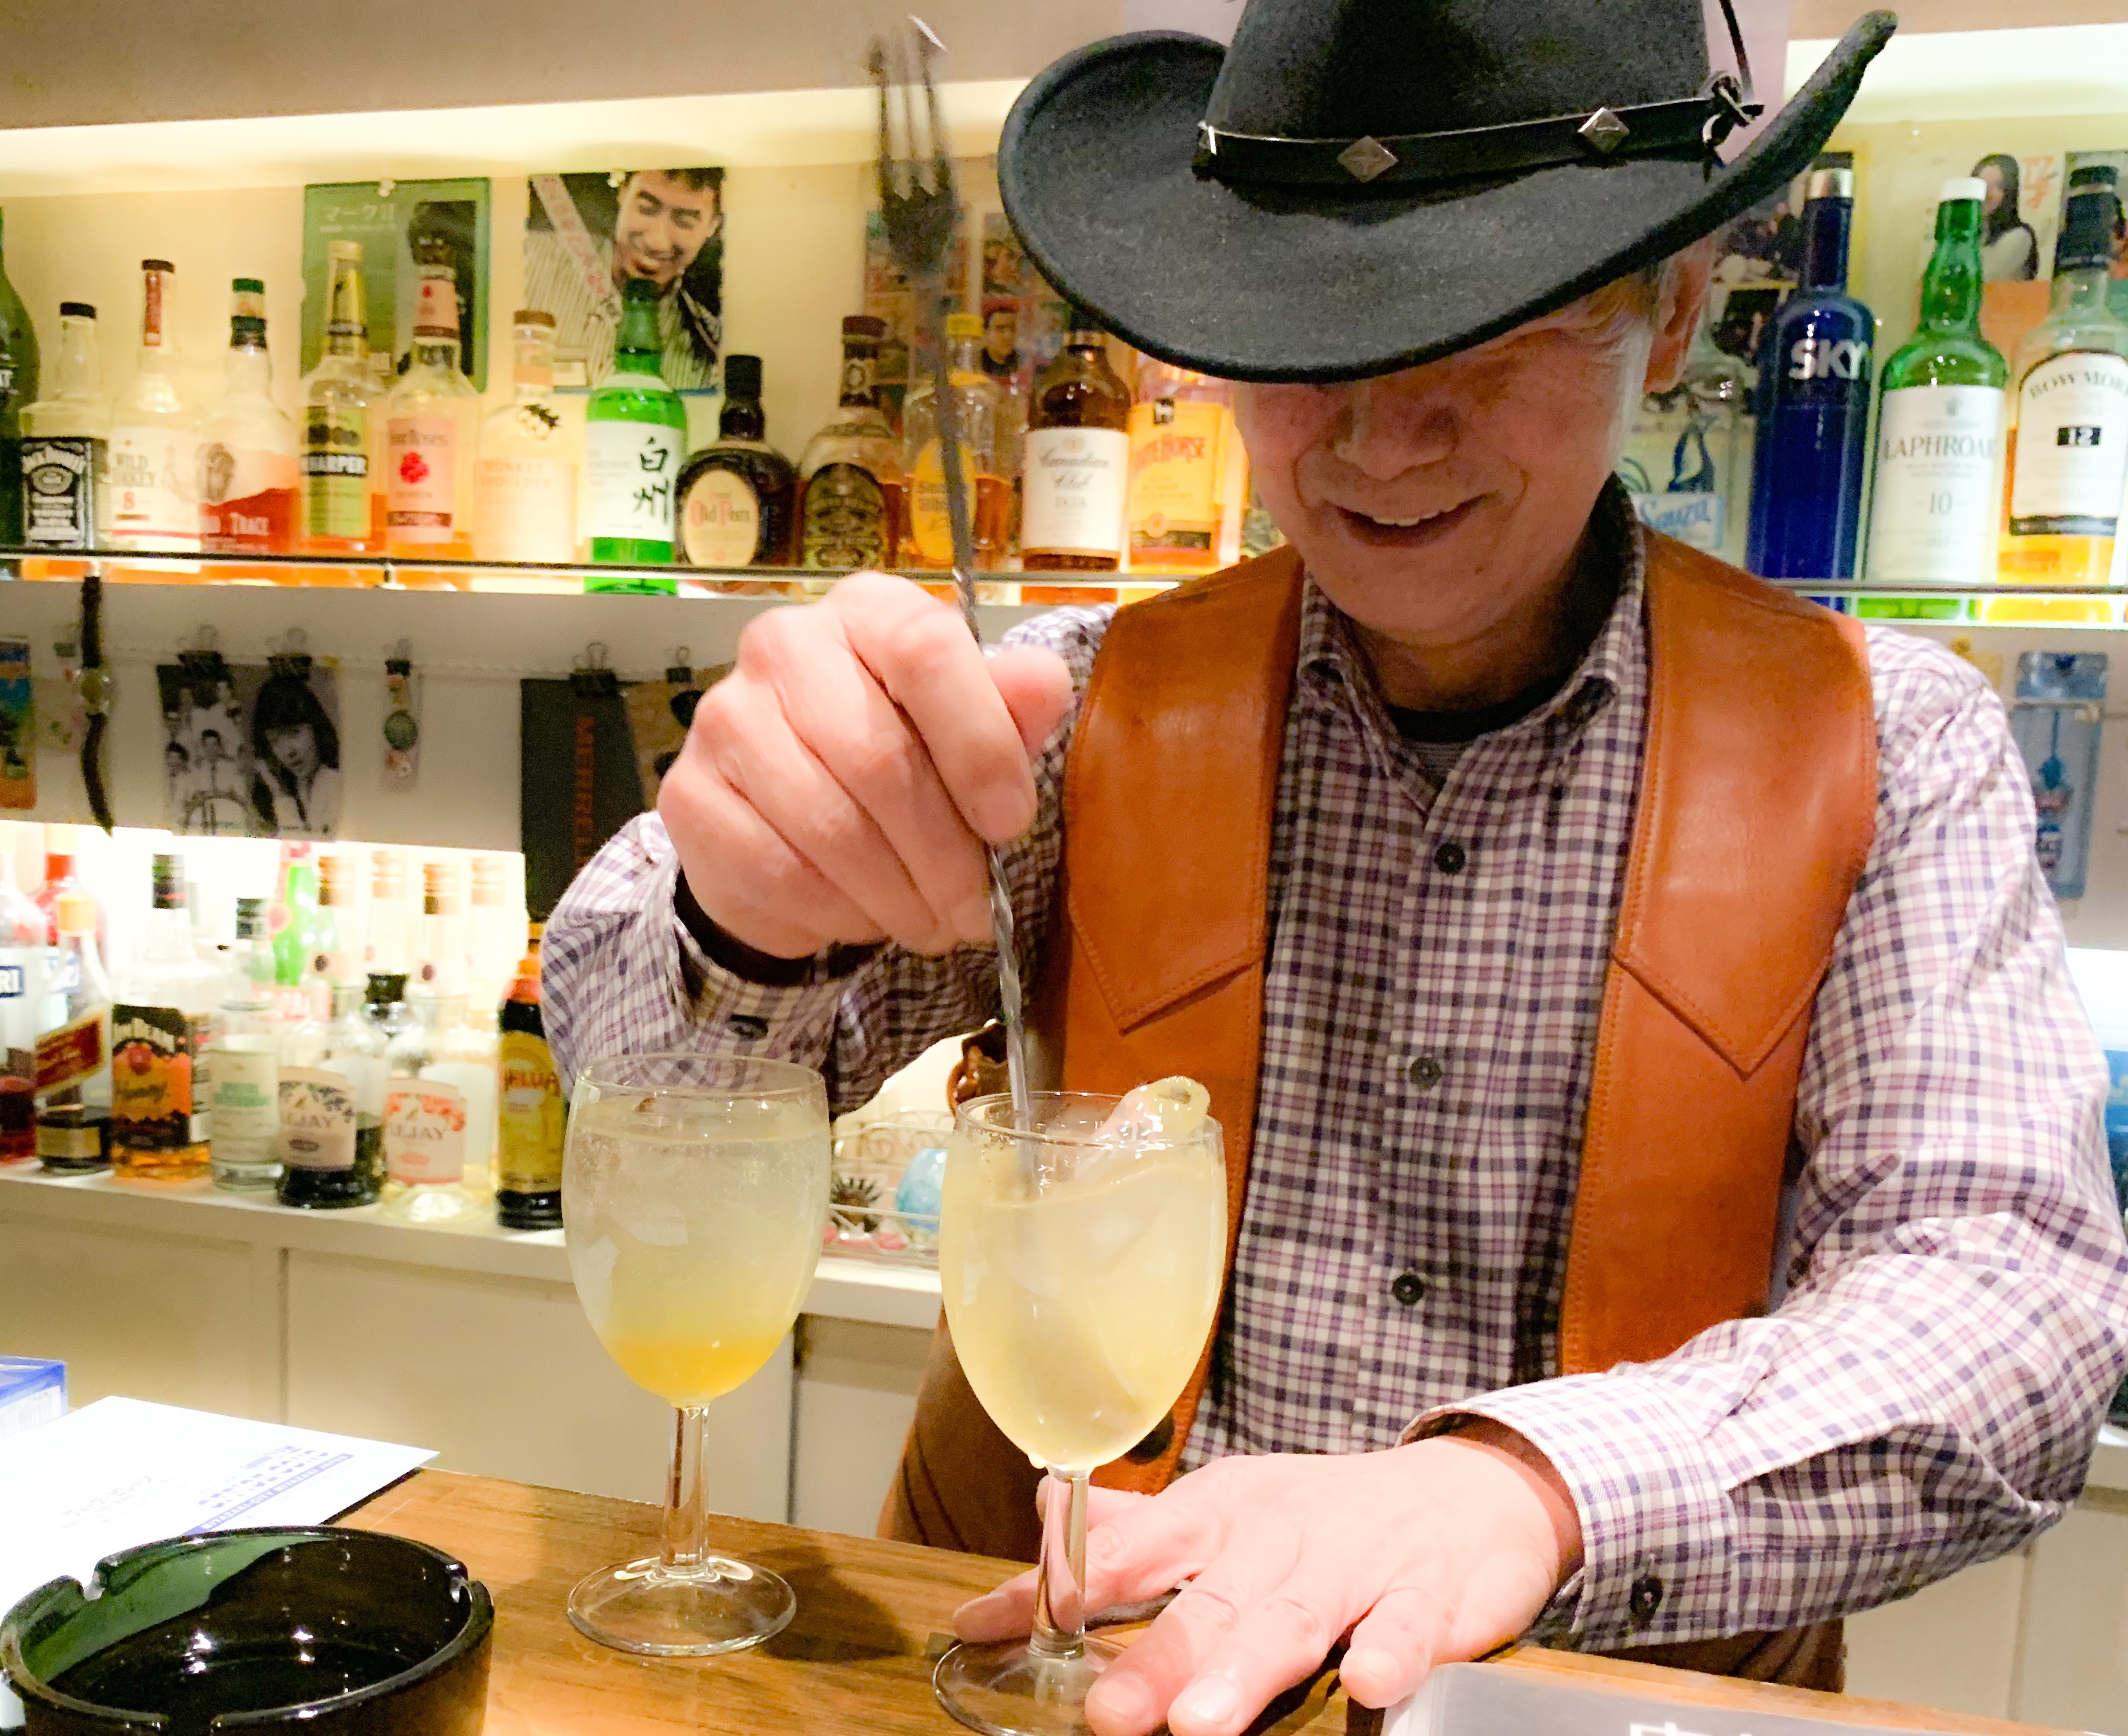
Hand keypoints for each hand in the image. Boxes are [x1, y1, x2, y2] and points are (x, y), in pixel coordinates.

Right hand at [658, 572, 1073, 958]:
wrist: (784, 816)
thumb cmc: (896, 759)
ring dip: (898, 897)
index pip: (925, 649)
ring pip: (831, 827)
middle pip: (880, 758)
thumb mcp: (966, 730)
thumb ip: (1008, 709)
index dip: (980, 745)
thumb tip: (1045, 685)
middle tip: (975, 912)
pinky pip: (780, 872)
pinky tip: (865, 919)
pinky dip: (838, 914)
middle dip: (945, 857)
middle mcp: (784, 647)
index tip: (1010, 823)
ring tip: (932, 924)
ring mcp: (725, 719)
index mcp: (866, 612)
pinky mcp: (690, 797)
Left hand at [954, 1426, 1582, 1735]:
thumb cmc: (1328, 1510)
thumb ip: (1137, 1525)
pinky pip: (1406, 1625)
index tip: (984, 1626)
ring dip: (1243, 1670)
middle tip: (1106, 1712)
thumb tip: (1044, 1512)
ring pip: (1290, 1621)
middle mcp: (1275, 1536)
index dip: (1054, 1589)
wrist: (1468, 1488)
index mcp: (1218, 1512)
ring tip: (1199, 1720)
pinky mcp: (1427, 1594)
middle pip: (1206, 1602)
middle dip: (1154, 1659)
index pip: (1122, 1552)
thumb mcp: (1228, 1507)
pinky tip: (1367, 1679)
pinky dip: (1389, 1650)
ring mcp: (1351, 1564)